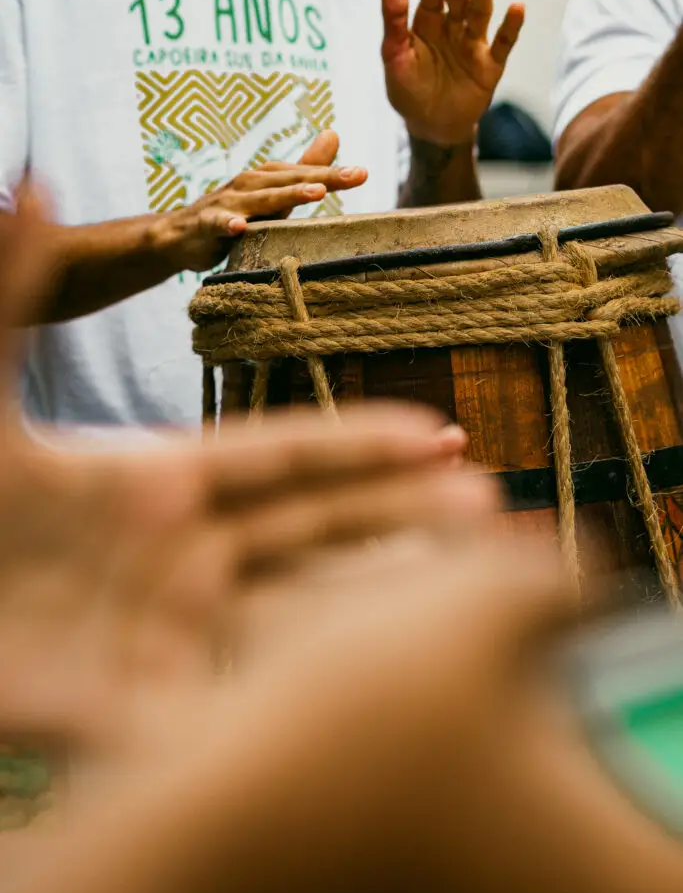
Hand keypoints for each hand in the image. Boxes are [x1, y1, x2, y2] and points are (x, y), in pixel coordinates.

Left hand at [0, 187, 472, 762]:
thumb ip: (13, 296)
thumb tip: (33, 184)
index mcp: (155, 479)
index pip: (282, 456)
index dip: (361, 447)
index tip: (437, 435)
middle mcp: (181, 550)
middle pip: (313, 531)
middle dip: (401, 518)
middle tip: (488, 506)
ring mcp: (171, 630)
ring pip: (298, 611)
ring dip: (379, 602)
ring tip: (466, 590)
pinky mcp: (147, 708)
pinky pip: (249, 699)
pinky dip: (315, 692)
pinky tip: (379, 689)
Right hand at [152, 130, 366, 272]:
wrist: (181, 235)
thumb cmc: (235, 213)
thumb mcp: (273, 193)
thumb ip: (304, 169)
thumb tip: (334, 135)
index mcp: (268, 178)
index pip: (306, 174)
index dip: (335, 174)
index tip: (363, 173)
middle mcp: (250, 184)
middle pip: (290, 181)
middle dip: (323, 178)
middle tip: (355, 176)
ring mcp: (228, 202)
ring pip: (260, 199)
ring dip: (286, 195)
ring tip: (315, 193)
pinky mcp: (206, 223)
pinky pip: (218, 223)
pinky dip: (227, 224)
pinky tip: (239, 228)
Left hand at [381, 0, 524, 146]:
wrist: (431, 128)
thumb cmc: (409, 92)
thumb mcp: (395, 56)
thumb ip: (393, 19)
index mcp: (426, 23)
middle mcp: (452, 28)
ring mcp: (472, 45)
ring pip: (480, 13)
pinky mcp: (490, 66)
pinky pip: (503, 44)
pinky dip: (510, 27)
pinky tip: (516, 8)